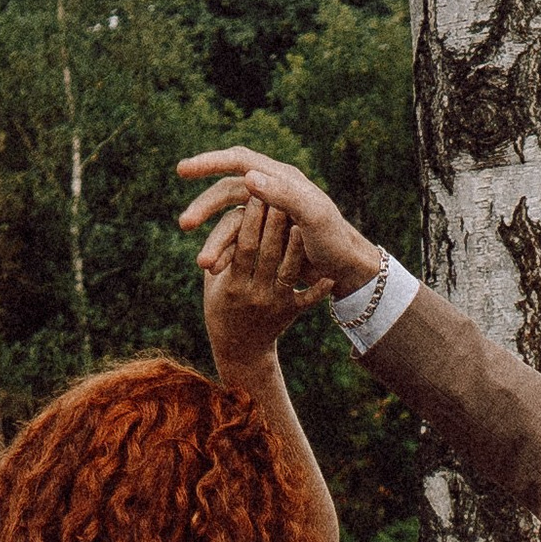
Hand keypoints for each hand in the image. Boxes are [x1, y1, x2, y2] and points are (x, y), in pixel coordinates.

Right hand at [179, 144, 384, 295]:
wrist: (347, 268)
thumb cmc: (335, 239)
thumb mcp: (313, 215)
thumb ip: (283, 194)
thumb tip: (248, 177)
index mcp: (281, 177)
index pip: (238, 160)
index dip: (209, 162)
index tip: (182, 170)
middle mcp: (270, 191)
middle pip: (226, 191)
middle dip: (204, 208)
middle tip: (184, 225)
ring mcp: (266, 215)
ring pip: (230, 221)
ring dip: (213, 240)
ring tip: (202, 264)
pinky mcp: (266, 237)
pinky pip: (238, 242)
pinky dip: (225, 254)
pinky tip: (213, 268)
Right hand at [200, 189, 330, 381]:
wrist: (244, 350)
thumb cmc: (221, 309)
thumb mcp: (212, 287)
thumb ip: (218, 256)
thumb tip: (223, 216)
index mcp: (231, 284)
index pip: (242, 244)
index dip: (250, 218)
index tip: (256, 191)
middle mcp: (254, 293)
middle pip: (267, 252)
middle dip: (274, 224)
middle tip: (280, 194)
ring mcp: (275, 304)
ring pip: (288, 269)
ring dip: (295, 248)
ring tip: (301, 224)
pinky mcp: (292, 313)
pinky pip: (308, 299)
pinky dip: (318, 287)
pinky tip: (328, 272)